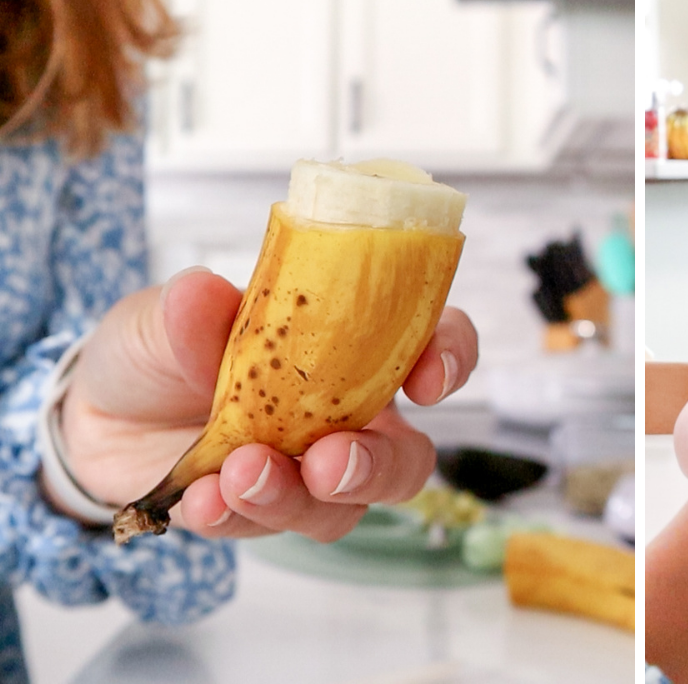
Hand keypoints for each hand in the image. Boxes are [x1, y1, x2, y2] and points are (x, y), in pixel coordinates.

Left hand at [58, 268, 478, 540]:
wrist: (99, 415)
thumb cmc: (162, 350)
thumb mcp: (166, 314)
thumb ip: (191, 311)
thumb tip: (203, 296)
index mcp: (353, 347)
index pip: (431, 344)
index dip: (450, 359)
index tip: (428, 380)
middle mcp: (348, 416)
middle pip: (406, 457)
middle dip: (376, 465)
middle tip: (329, 462)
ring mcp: (308, 472)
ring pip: (342, 507)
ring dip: (297, 499)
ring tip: (240, 476)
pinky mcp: (262, 514)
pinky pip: (268, 530)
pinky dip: (237, 518)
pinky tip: (201, 500)